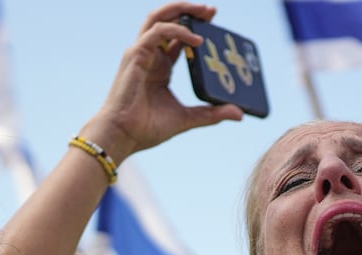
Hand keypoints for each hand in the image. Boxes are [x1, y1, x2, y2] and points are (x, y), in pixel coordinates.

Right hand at [80, 2, 242, 163]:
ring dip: (182, 10)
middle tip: (212, 11)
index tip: (213, 22)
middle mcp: (150, 56)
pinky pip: (158, 32)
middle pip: (167, 21)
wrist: (123, 135)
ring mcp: (141, 53)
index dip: (194, 27)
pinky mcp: (136, 55)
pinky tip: (197, 39)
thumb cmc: (146, 128)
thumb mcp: (187, 118)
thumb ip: (211, 113)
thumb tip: (238, 113)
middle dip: (189, 11)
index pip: (177, 38)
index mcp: (160, 68)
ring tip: (205, 12)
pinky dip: (178, 30)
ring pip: (159, 18)